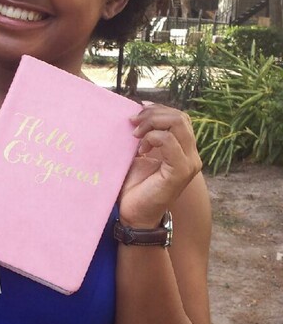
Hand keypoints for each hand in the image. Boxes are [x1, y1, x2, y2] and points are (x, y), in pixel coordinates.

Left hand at [118, 105, 201, 227]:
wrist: (134, 214)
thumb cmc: (136, 186)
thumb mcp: (142, 154)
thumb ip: (148, 134)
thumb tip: (141, 110)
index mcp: (184, 150)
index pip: (180, 117)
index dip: (159, 109)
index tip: (138, 110)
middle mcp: (192, 156)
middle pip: (180, 117)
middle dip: (153, 114)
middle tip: (133, 124)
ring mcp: (189, 164)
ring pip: (177, 124)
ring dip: (151, 124)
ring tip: (135, 136)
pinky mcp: (180, 172)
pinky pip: (169, 142)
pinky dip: (152, 138)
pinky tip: (141, 150)